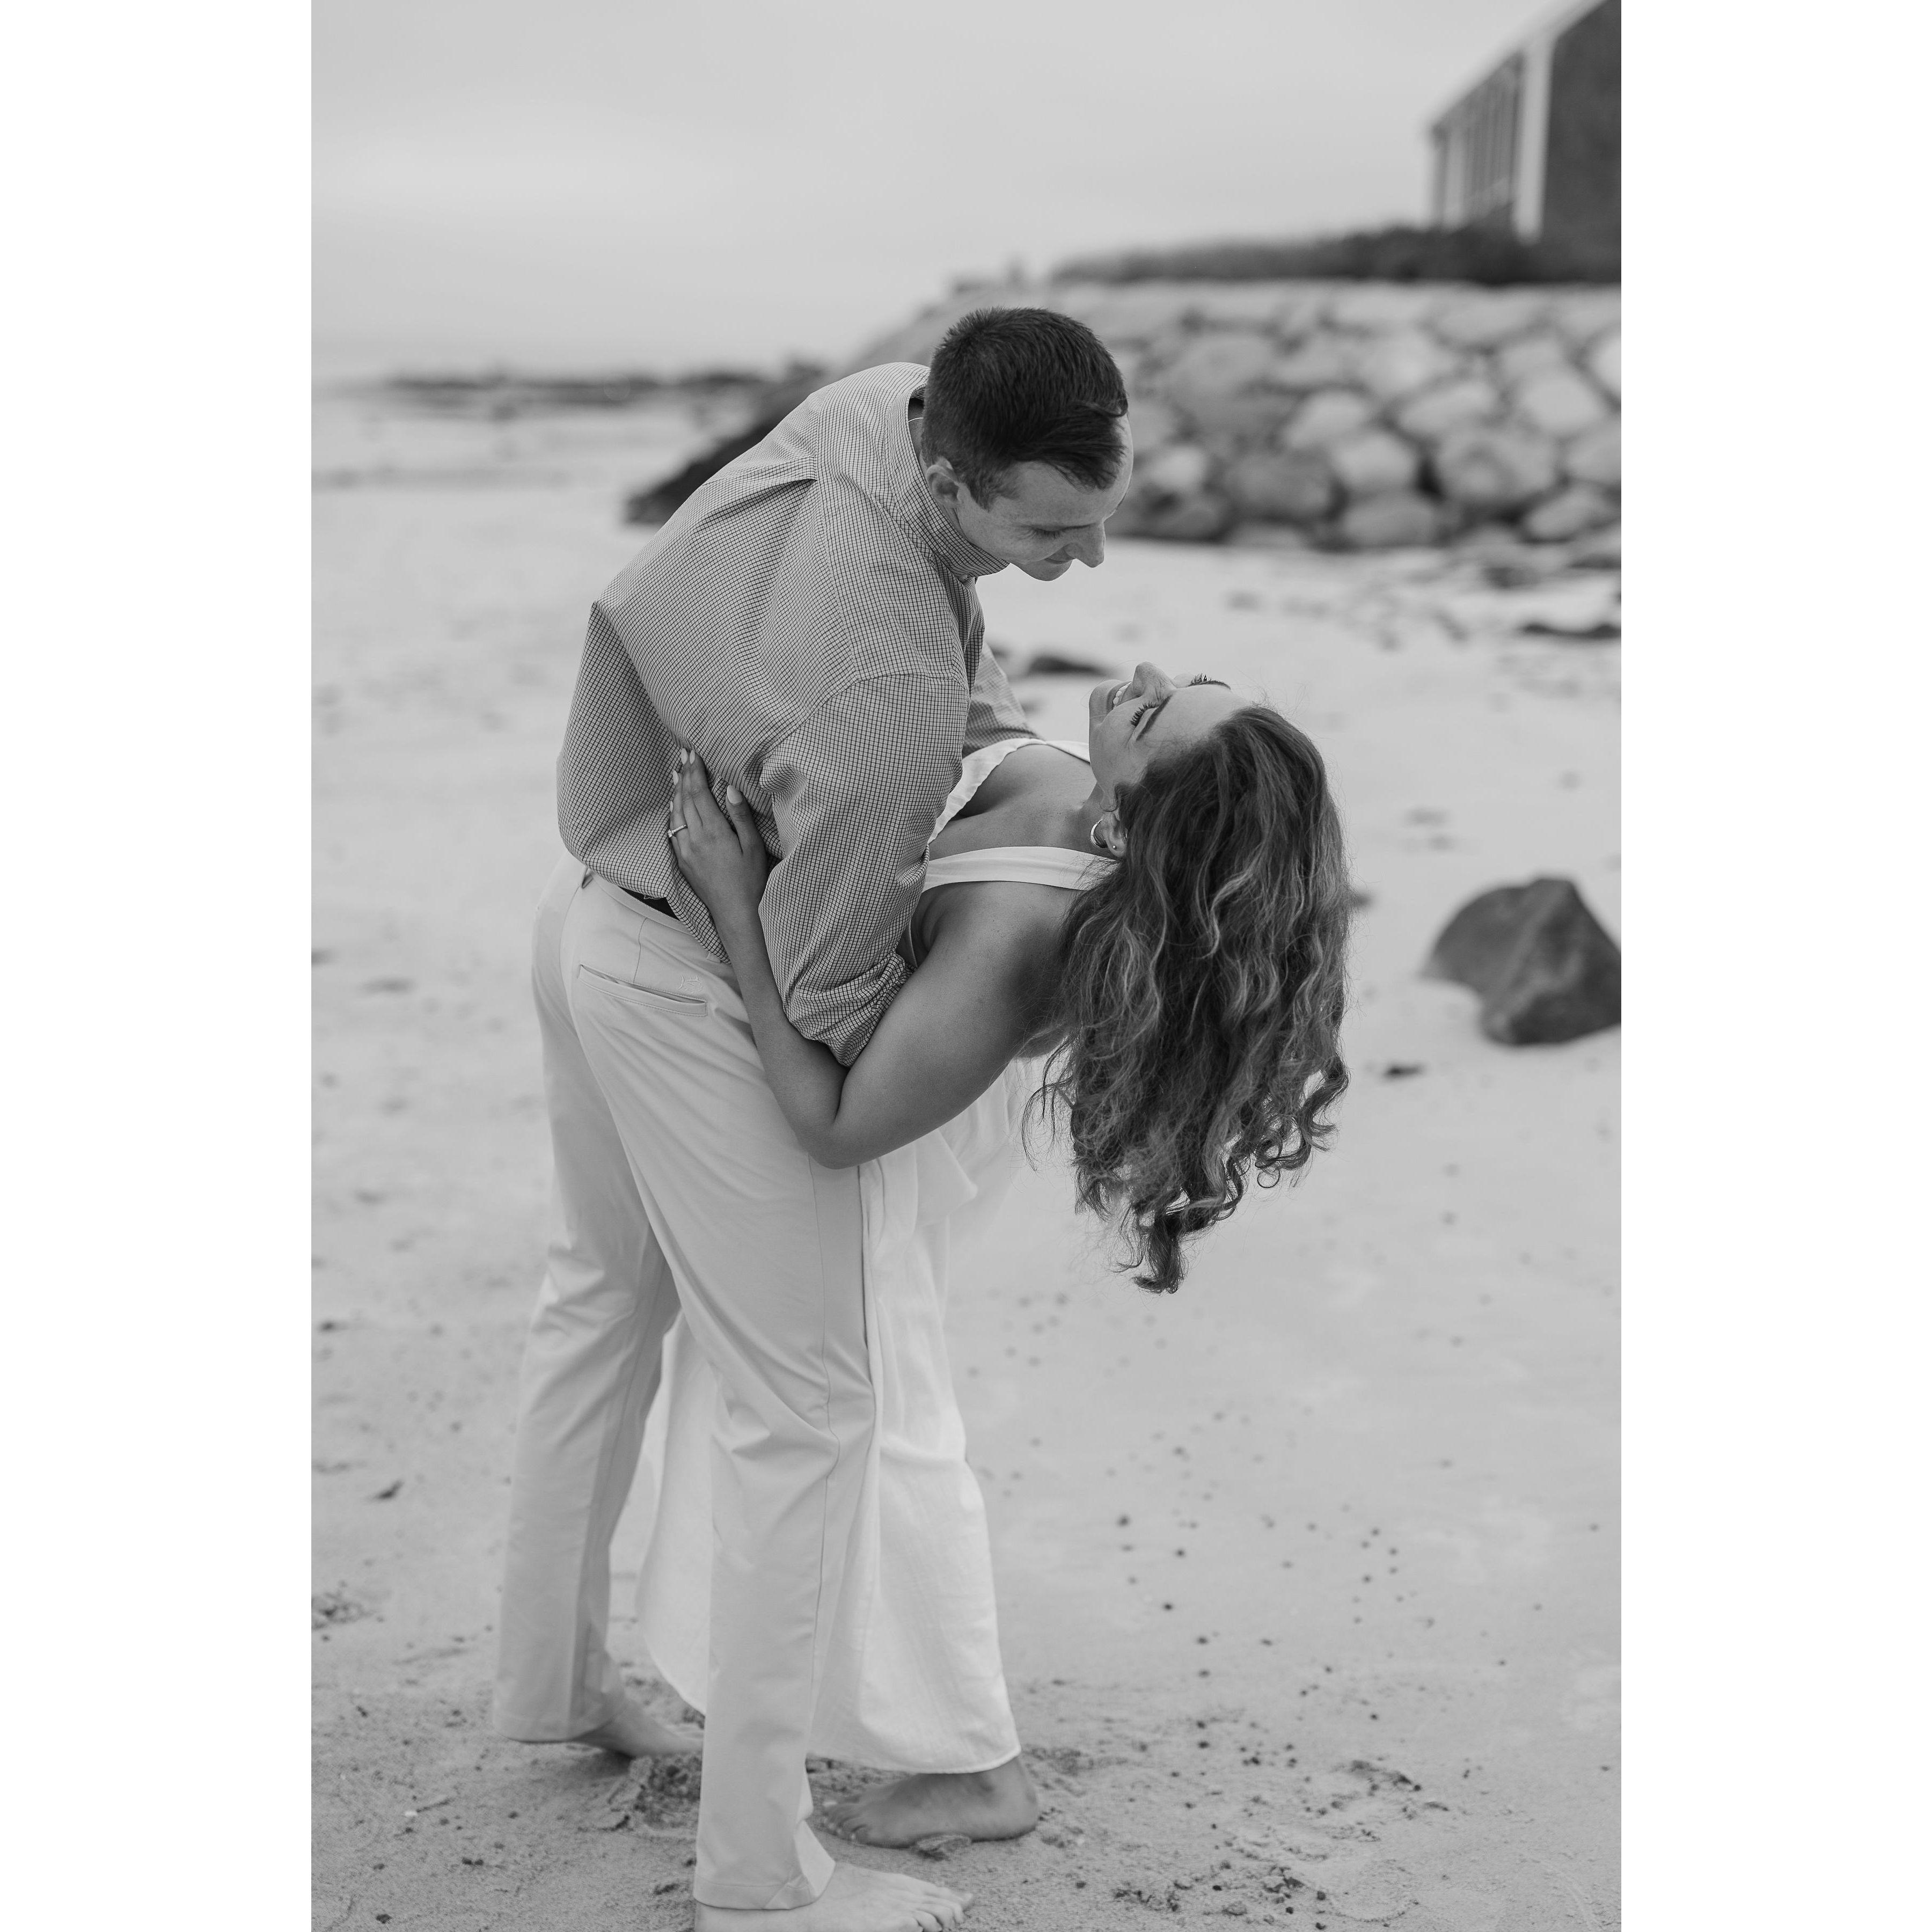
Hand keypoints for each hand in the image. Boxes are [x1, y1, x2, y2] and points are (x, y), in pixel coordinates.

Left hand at [667, 748, 770, 927]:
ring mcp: (685, 850)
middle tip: (684, 754)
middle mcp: (695, 838)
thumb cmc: (750, 881)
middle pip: (685, 799)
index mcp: (714, 832)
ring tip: (677, 771)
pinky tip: (673, 804)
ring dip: (676, 790)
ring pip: (676, 812)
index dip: (696, 771)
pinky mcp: (682, 860)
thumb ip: (741, 817)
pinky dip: (672, 812)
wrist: (733, 913)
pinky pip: (672, 829)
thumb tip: (730, 788)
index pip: (699, 793)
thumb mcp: (753, 848)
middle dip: (684, 774)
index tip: (694, 753)